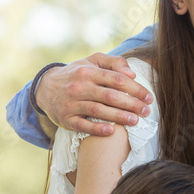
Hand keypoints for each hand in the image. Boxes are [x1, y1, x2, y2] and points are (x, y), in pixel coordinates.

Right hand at [35, 54, 151, 135]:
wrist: (45, 88)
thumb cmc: (77, 74)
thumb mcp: (92, 62)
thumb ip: (114, 63)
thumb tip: (132, 74)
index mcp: (88, 72)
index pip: (117, 80)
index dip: (136, 89)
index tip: (149, 98)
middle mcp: (79, 87)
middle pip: (110, 96)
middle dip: (131, 104)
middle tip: (146, 111)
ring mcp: (71, 103)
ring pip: (98, 111)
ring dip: (119, 117)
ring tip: (135, 121)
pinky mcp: (66, 119)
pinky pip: (82, 125)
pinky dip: (97, 129)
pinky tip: (111, 131)